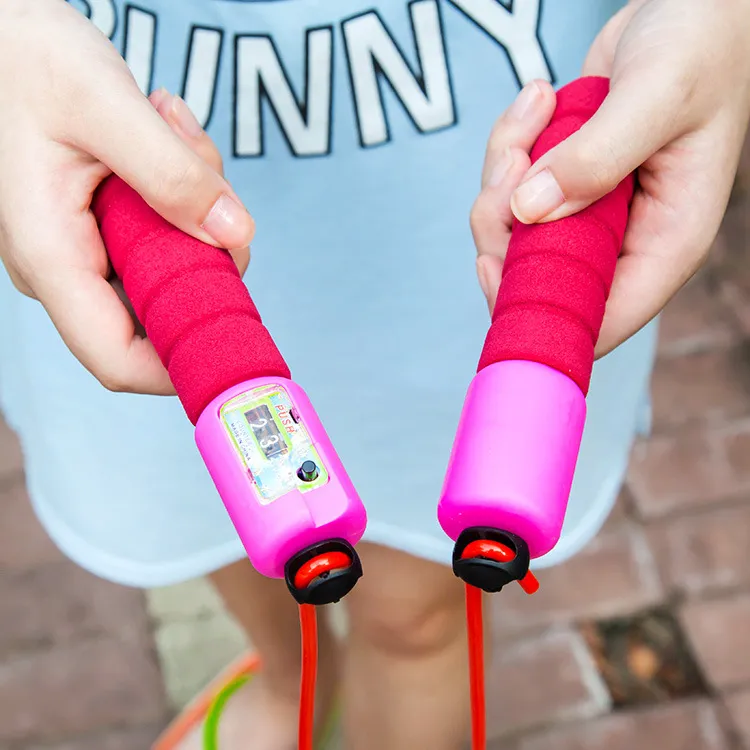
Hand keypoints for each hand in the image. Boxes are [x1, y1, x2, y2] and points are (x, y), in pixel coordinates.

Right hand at [0, 0, 253, 393]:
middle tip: (198, 165)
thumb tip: (234, 236)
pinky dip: (184, 188)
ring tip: (172, 128)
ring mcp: (84, 248)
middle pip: (165, 305)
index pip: (119, 359)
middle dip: (206, 247)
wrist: (1, 28)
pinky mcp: (103, 226)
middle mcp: (65, 266)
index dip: (182, 366)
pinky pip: (167, 229)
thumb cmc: (27, 57)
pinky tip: (165, 131)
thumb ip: (172, 174)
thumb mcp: (103, 104)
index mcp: (51, 256)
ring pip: (175, 261)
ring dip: (197, 202)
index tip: (238, 336)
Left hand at [472, 0, 749, 355]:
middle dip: (504, 225)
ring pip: (512, 231)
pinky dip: (509, 145)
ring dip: (503, 172)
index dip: (538, 312)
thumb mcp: (658, 95)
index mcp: (665, 244)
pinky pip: (509, 187)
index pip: (599, 321)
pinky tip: (541, 98)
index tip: (493, 265)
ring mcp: (589, 214)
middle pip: (537, 282)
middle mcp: (624, 240)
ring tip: (538, 107)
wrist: (690, 3)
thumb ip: (596, 158)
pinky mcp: (562, 184)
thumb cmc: (698, 44)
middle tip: (513, 161)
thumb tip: (528, 213)